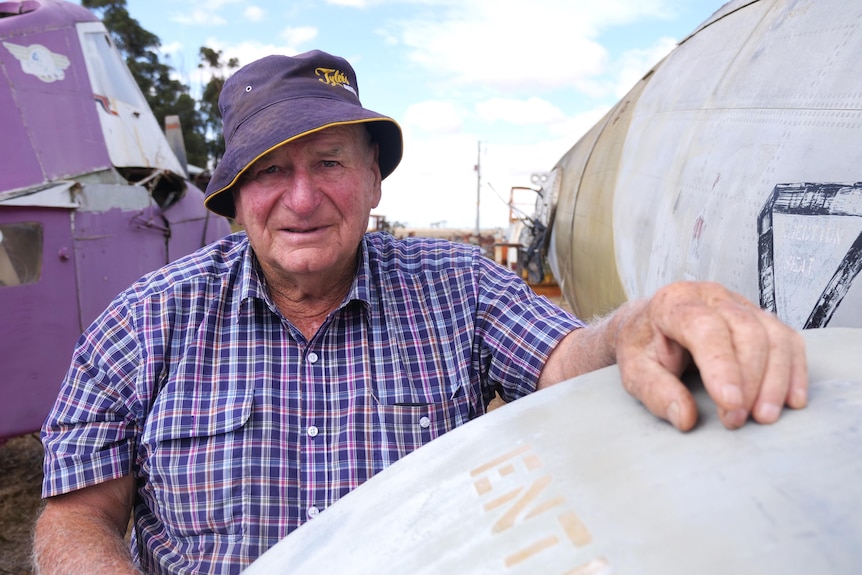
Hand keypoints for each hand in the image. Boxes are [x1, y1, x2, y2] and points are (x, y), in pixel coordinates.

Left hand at [614, 281, 807, 430]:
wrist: (649, 327)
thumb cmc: (642, 347)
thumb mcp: (634, 371)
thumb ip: (655, 392)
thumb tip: (685, 418)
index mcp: (674, 302)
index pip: (705, 328)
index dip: (722, 366)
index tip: (730, 403)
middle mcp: (711, 296)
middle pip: (746, 332)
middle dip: (749, 380)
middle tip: (737, 420)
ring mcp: (740, 304)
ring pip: (773, 335)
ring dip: (775, 380)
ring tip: (763, 417)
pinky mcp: (760, 318)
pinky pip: (788, 340)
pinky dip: (794, 371)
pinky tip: (791, 401)